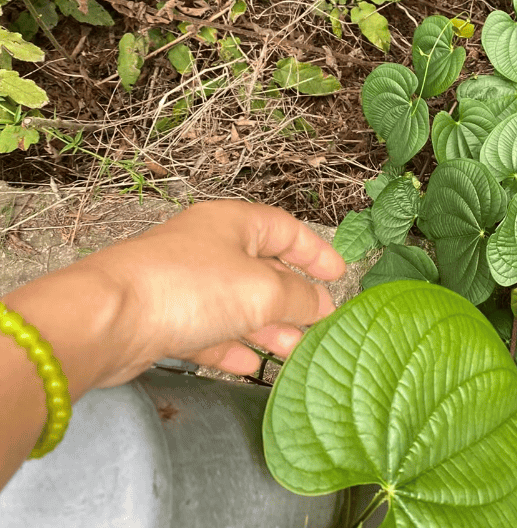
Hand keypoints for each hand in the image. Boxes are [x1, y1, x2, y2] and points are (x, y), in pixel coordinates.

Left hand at [78, 200, 345, 386]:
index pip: (286, 229)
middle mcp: (208, 247)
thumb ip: (300, 298)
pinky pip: (207, 330)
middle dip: (293, 301)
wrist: (105, 320)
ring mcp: (182, 283)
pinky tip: (246, 366)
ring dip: (266, 329)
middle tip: (317, 327)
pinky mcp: (162, 318)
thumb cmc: (191, 288)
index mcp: (233, 223)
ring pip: (236, 304)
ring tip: (291, 353)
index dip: (316, 252)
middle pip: (262, 270)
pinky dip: (229, 346)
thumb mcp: (263, 291)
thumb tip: (322, 305)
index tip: (339, 275)